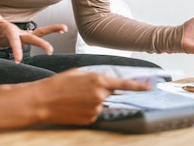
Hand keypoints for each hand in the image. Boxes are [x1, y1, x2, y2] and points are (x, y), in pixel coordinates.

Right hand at [0, 8, 66, 62]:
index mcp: (11, 33)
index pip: (14, 41)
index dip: (16, 49)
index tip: (18, 60)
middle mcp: (20, 36)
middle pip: (32, 39)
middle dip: (41, 44)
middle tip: (50, 50)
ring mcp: (25, 35)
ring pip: (40, 34)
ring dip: (52, 30)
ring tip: (64, 28)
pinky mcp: (28, 34)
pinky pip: (42, 31)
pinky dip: (52, 29)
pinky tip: (63, 29)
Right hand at [30, 69, 151, 125]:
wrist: (43, 100)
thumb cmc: (59, 83)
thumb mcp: (79, 73)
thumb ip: (96, 76)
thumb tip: (106, 82)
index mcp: (99, 80)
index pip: (125, 84)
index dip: (139, 86)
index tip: (150, 87)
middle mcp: (100, 96)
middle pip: (111, 94)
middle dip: (103, 91)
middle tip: (84, 89)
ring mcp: (95, 109)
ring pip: (102, 104)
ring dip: (93, 100)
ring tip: (75, 97)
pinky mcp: (89, 120)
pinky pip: (94, 113)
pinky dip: (88, 109)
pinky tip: (75, 105)